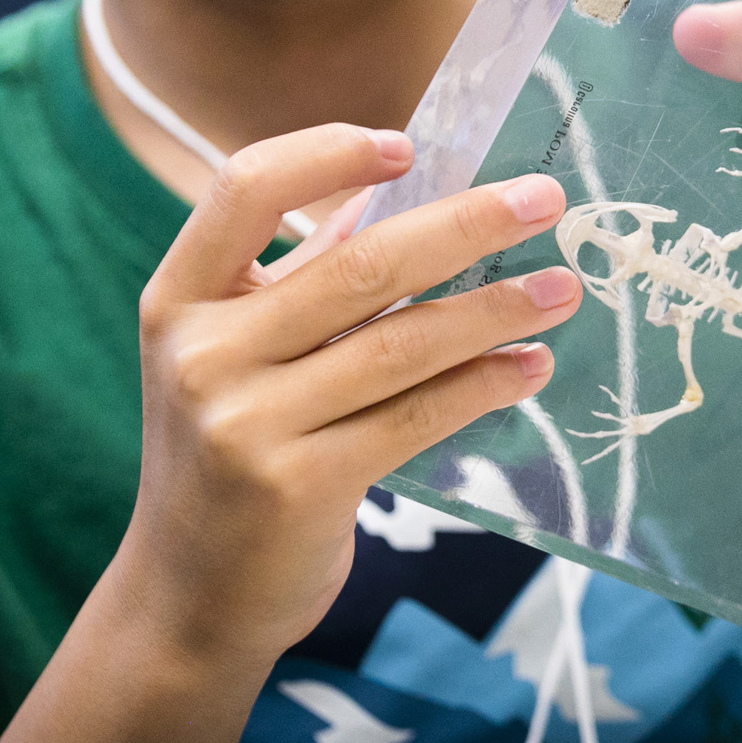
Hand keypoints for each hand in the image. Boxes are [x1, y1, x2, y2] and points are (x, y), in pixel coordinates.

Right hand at [120, 124, 579, 673]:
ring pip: (399, 344)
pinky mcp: (299, 487)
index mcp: (180, 297)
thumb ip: (306, 273)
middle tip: (544, 200)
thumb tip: (408, 191)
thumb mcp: (238, 350)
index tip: (410, 146)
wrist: (188, 595)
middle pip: (356, 264)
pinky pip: (414, 417)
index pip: (246, 188)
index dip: (329, 154)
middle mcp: (203, 353)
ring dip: (494, 310)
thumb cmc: (230, 448)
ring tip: (561, 291)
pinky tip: (530, 366)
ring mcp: (244, 424)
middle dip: (465, 225)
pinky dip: (482, 385)